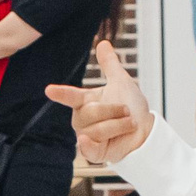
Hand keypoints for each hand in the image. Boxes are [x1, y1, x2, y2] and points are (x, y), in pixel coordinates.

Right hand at [45, 38, 154, 164]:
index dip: (61, 93)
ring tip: (128, 124)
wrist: (145, 131)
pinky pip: (88, 149)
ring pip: (96, 129)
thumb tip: (103, 42)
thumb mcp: (121, 82)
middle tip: (127, 111)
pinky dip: (89, 145)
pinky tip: (89, 141)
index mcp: (86, 101)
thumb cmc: (132, 107)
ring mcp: (86, 136)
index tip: (50, 90)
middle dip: (114, 110)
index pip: (71, 96)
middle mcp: (82, 119)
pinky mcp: (93, 153)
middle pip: (90, 113)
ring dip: (119, 125)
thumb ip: (110, 64)